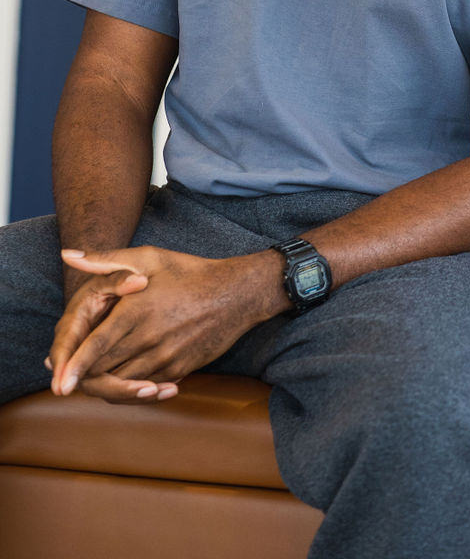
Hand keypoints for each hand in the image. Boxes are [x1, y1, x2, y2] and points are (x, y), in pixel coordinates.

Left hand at [49, 245, 280, 404]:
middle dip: (84, 377)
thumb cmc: (189, 272)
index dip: (75, 366)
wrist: (237, 294)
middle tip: (68, 378)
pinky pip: (145, 387)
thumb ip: (105, 259)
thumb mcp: (149, 257)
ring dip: (106, 384)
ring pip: (123, 383)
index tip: (58, 383)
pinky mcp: (177, 370)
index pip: (97, 346)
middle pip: (105, 370)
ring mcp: (164, 357)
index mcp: (137, 310)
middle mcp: (149, 338)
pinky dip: (131, 387)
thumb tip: (68, 255)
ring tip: (92, 379)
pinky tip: (125, 377)